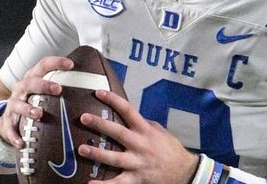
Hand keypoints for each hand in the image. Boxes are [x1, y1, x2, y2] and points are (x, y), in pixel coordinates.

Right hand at [0, 56, 73, 147]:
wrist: (8, 119)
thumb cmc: (33, 102)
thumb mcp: (44, 92)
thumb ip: (63, 88)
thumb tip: (95, 86)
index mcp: (32, 78)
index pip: (43, 65)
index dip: (56, 62)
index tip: (71, 65)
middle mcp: (21, 89)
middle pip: (30, 82)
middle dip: (44, 85)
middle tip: (58, 89)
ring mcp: (13, 105)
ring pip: (18, 104)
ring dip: (28, 109)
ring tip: (39, 114)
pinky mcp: (7, 122)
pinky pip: (9, 129)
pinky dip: (14, 135)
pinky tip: (21, 142)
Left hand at [78, 89, 198, 183]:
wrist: (185, 173)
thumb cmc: (171, 149)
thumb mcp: (159, 131)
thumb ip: (143, 124)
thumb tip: (126, 115)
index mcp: (146, 130)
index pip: (128, 110)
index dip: (113, 100)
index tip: (98, 92)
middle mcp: (141, 145)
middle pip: (118, 133)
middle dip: (100, 124)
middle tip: (83, 117)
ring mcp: (138, 163)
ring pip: (115, 158)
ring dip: (97, 154)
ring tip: (81, 149)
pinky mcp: (137, 179)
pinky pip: (118, 183)